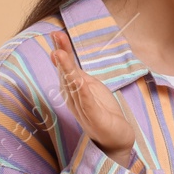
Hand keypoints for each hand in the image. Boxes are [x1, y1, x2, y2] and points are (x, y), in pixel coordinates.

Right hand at [51, 30, 135, 160]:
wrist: (116, 139)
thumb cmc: (103, 112)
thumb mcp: (92, 87)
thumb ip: (78, 74)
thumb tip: (63, 56)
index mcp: (73, 91)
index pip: (66, 68)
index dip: (62, 51)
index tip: (57, 34)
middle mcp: (73, 99)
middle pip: (66, 73)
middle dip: (62, 55)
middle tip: (56, 37)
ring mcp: (82, 109)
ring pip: (73, 86)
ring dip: (67, 69)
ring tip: (60, 53)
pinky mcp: (94, 118)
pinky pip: (86, 102)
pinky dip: (81, 91)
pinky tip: (78, 80)